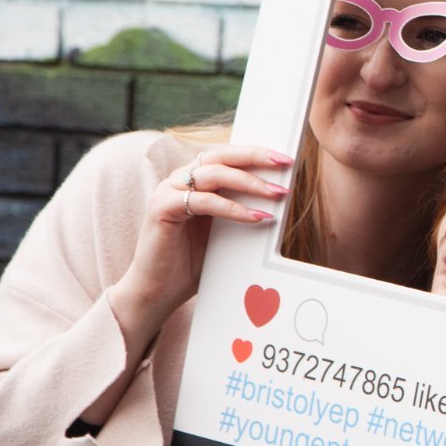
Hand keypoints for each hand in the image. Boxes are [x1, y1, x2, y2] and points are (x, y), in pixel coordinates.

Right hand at [113, 144, 290, 338]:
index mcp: (194, 179)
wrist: (159, 291)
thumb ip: (243, 210)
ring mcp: (168, 191)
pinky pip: (204, 201)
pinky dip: (232, 208)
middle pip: (222, 156)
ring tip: (277, 194)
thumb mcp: (225, 230)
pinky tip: (255, 217)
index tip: (285, 159)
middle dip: (256, 156)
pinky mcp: (162, 208)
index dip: (256, 153)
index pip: (228, 156)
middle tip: (284, 163)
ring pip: (215, 174)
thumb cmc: (192, 261)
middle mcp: (180, 179)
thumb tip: (281, 198)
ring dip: (250, 183)